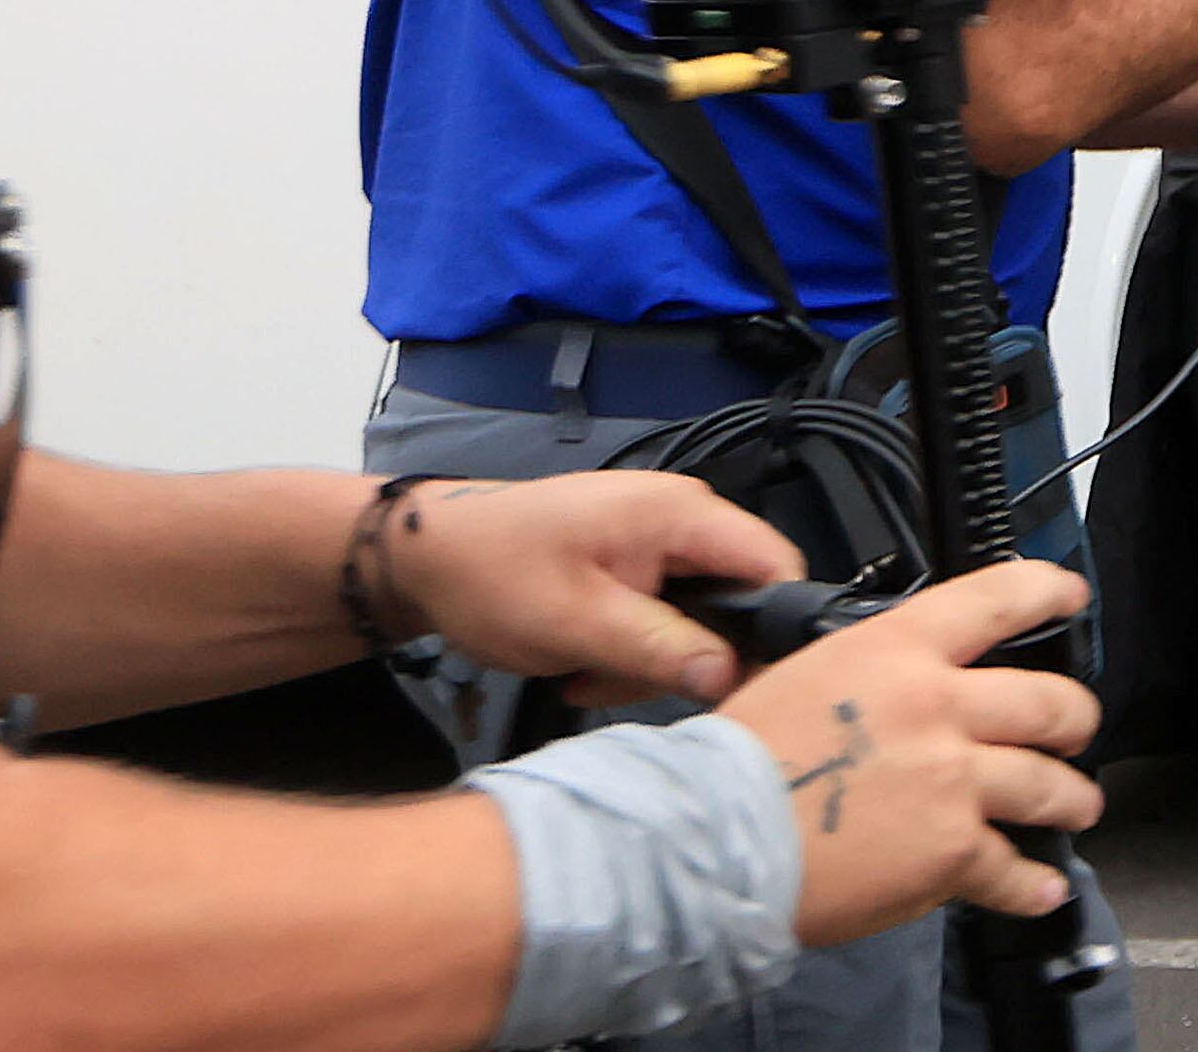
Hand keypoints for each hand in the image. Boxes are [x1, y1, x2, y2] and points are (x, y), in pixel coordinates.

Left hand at [373, 473, 804, 706]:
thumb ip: (660, 649)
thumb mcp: (576, 623)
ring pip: (696, 617)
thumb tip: (732, 677)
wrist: (421, 557)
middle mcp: (681, 518)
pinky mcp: (631, 561)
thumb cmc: (493, 576)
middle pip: (736, 599)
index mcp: (681, 515)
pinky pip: (662, 613)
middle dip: (693, 655)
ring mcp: (654, 539)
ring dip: (651, 660)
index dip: (776, 625)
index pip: (775, 563)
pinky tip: (583, 661)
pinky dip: (630, 648)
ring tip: (588, 673)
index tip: (743, 683)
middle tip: (631, 682)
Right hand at [725, 560, 1105, 945]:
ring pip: (1049, 785)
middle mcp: (941, 705)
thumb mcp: (804, 674)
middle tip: (1075, 730)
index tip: (1071, 596)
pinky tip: (1041, 889)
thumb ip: (866, 674)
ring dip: (1071, 799)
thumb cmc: (738, 759)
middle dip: (1075, 719)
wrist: (716, 837)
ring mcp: (955, 779)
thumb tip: (888, 686)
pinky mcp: (952, 851)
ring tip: (1076, 808)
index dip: (1047, 593)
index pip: (996, 600)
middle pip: (1048, 701)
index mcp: (901, 650)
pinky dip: (1033, 885)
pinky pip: (1012, 868)